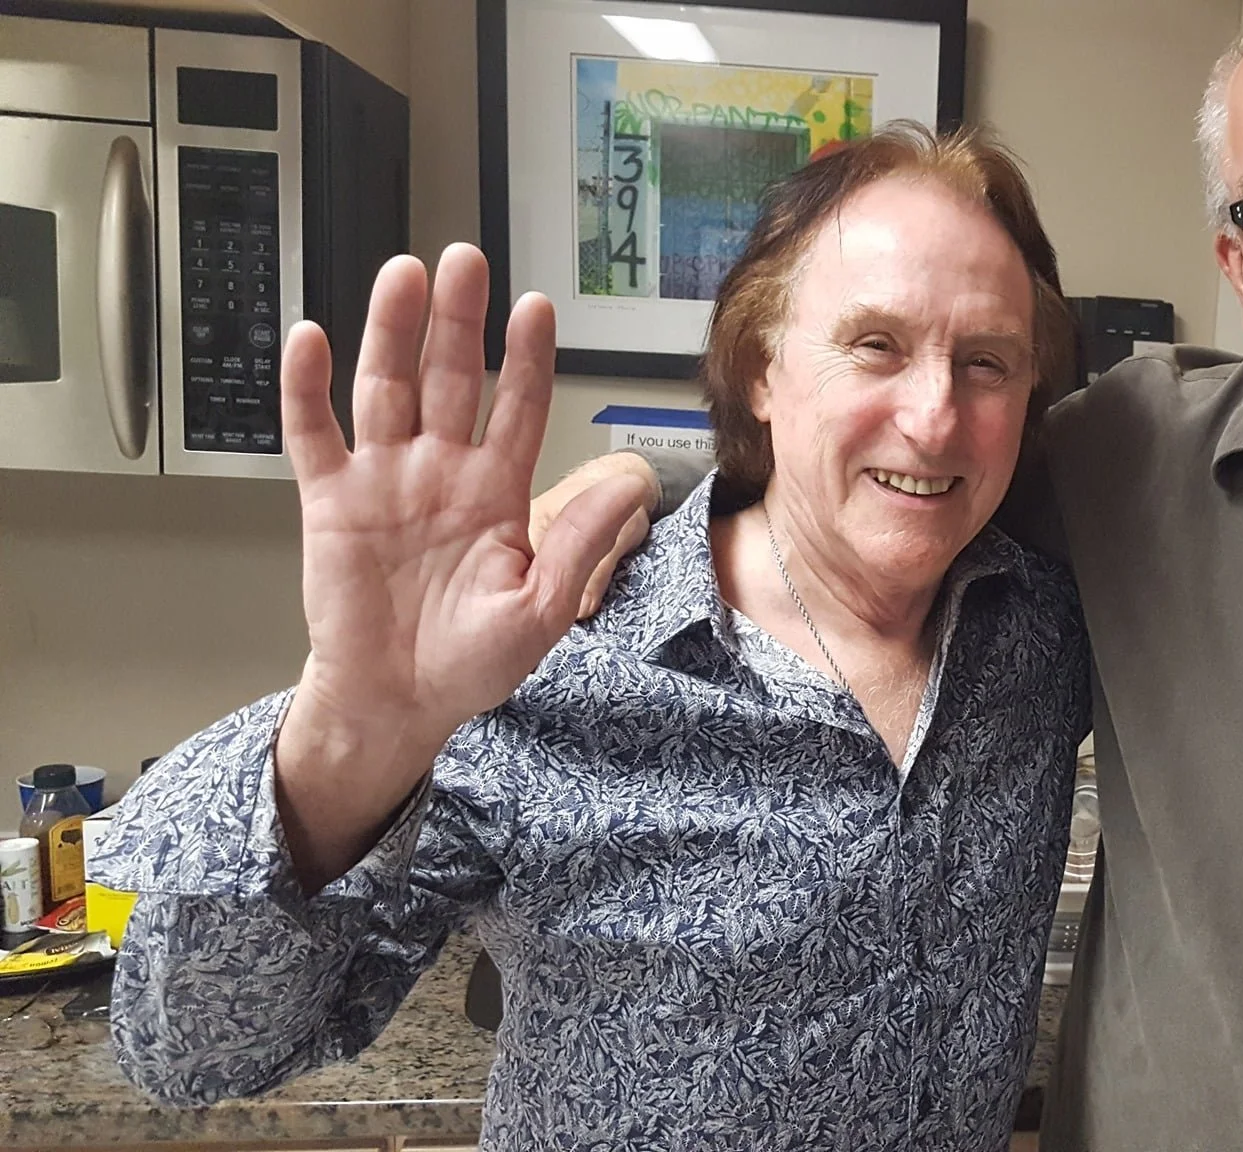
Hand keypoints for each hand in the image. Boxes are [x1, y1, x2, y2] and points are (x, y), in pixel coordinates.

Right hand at [282, 244, 647, 755]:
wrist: (396, 702)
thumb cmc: (470, 662)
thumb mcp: (540, 612)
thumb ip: (578, 545)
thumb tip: (630, 485)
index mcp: (497, 491)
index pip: (519, 408)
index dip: (527, 359)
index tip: (537, 307)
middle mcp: (441, 471)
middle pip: (452, 379)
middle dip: (459, 320)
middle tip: (466, 259)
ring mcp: (384, 480)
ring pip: (387, 388)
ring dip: (392, 331)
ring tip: (403, 275)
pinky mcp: (330, 501)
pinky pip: (315, 433)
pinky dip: (308, 388)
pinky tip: (313, 339)